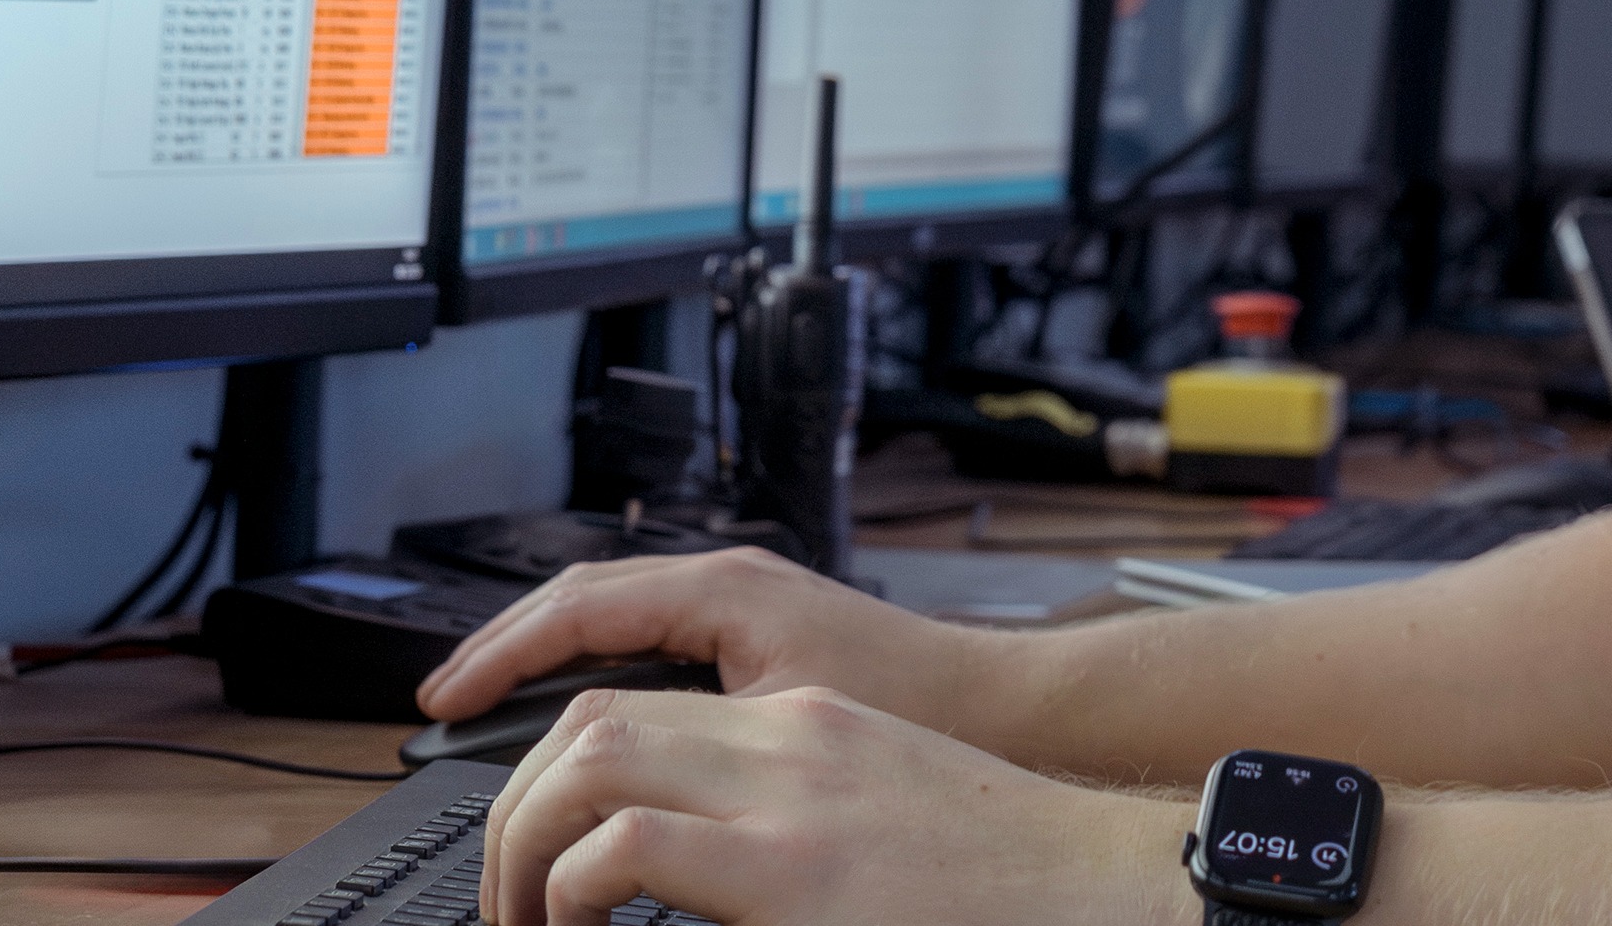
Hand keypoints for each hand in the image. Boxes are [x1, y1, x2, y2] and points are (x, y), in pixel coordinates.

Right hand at [416, 548, 992, 733]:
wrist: (1008, 705)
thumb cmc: (919, 711)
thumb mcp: (787, 728)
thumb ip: (690, 740)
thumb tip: (606, 760)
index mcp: (722, 589)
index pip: (575, 609)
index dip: (498, 654)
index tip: (442, 695)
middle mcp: (727, 580)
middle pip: (581, 600)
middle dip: (504, 647)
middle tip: (441, 698)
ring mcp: (743, 599)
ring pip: (613, 614)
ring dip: (548, 654)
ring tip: (491, 702)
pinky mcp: (760, 629)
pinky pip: (651, 633)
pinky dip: (600, 663)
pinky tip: (581, 709)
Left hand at [476, 684, 1185, 925]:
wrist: (1109, 888)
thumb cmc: (1002, 885)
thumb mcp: (876, 837)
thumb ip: (780, 842)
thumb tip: (685, 889)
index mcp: (805, 731)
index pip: (635, 707)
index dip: (553, 772)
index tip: (527, 854)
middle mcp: (789, 738)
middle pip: (591, 718)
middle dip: (515, 807)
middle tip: (503, 901)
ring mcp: (791, 792)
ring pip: (590, 760)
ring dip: (528, 841)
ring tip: (522, 918)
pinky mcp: (793, 867)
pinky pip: (630, 846)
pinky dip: (575, 887)